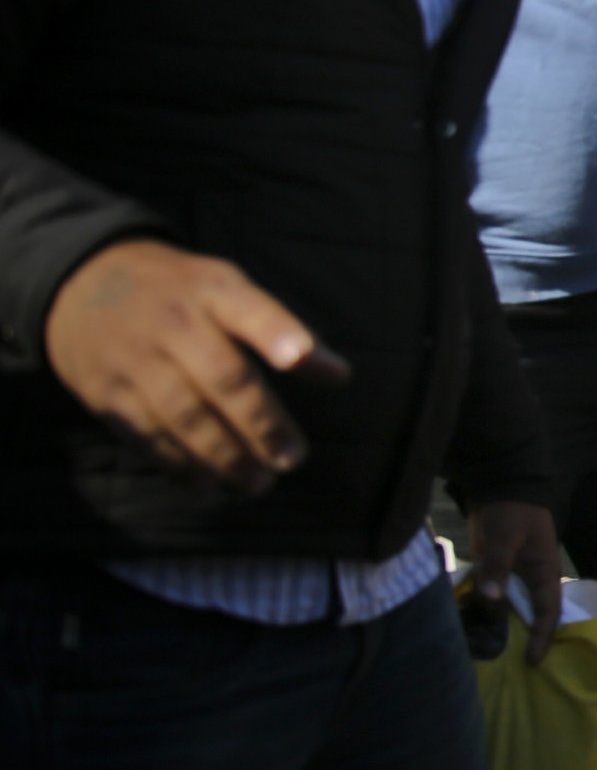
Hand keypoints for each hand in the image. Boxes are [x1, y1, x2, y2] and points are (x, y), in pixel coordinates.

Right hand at [43, 239, 349, 493]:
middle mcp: (171, 323)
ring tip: (258, 483)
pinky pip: (145, 435)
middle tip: (291, 459)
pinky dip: (179, 464)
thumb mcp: (228, 289)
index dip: (277, 332)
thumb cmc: (180, 295)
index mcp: (211, 291)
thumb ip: (282, 331)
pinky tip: (210, 484)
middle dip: (259, 423)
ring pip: (182, 415)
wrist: (82, 285)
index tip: (300, 357)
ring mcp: (134, 358)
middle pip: (220, 377)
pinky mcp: (105, 391)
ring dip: (223, 456)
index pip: (248, 308)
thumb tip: (340, 376)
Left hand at [467, 499, 563, 663]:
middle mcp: (530, 579)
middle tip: (510, 666)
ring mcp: (512, 575)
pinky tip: (471, 626)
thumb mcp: (506, 537)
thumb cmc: (511, 511)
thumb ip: (497, 567)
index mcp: (543, 572)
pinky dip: (483, 611)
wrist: (500, 486)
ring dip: (500, 628)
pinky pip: (491, 597)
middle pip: (530, 616)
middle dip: (524, 640)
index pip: (548, 612)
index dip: (542, 637)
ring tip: (488, 654)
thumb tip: (491, 599)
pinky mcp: (494, 571)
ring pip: (508, 609)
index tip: (533, 661)